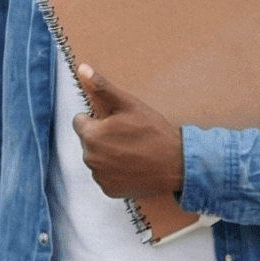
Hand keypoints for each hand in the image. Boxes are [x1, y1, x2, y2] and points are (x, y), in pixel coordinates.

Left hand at [73, 64, 183, 201]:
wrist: (178, 164)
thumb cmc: (154, 133)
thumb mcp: (129, 105)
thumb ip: (102, 88)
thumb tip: (82, 70)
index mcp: (91, 135)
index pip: (81, 122)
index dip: (98, 120)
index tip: (116, 123)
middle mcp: (90, 158)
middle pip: (88, 141)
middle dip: (102, 137)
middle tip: (128, 137)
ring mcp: (99, 176)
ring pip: (96, 159)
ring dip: (108, 155)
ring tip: (132, 152)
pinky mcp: (109, 190)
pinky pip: (105, 177)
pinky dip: (115, 172)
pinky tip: (132, 166)